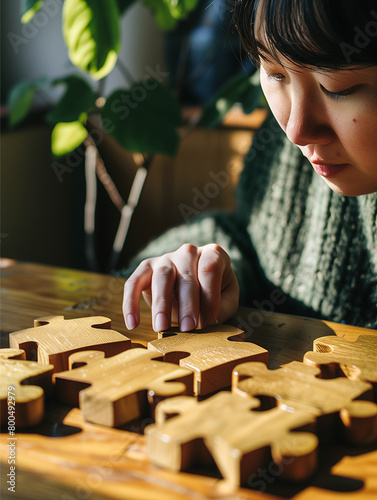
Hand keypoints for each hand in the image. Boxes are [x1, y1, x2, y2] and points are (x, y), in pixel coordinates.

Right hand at [123, 243, 238, 331]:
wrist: (195, 287)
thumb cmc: (214, 293)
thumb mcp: (227, 299)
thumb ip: (222, 309)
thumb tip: (210, 323)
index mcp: (212, 254)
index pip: (210, 269)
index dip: (210, 295)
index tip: (209, 321)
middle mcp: (188, 252)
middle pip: (186, 275)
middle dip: (187, 304)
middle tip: (188, 328)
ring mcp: (165, 258)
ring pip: (162, 277)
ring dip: (161, 303)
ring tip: (161, 327)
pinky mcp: (146, 268)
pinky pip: (134, 282)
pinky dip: (131, 302)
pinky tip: (132, 323)